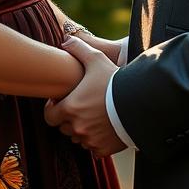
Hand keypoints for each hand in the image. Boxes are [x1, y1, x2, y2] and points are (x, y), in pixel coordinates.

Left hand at [45, 36, 125, 156]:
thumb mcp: (96, 59)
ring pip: (78, 138)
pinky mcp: (102, 149)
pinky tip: (103, 127)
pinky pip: (92, 148)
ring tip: (93, 115)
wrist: (139, 103)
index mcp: (70, 108)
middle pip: (63, 127)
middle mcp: (76, 127)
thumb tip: (65, 39)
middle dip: (68, 118)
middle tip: (80, 107)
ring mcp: (89, 140)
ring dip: (81, 129)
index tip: (62, 102)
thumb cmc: (114, 80)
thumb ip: (78, 48)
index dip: (53, 109)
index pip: (49, 116)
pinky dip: (95, 140)